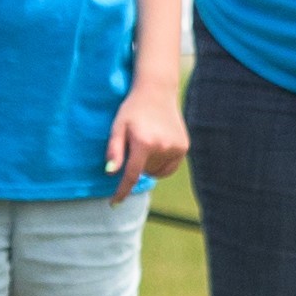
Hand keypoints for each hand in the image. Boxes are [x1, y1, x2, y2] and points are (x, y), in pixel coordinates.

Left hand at [106, 83, 189, 200]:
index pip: (131, 175)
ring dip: (149, 165)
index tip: (114, 203)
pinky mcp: (184, 147)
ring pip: (157, 172)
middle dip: (136, 164)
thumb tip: (111, 173)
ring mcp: (176, 148)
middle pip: (144, 172)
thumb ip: (114, 150)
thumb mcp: (118, 127)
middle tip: (135, 143)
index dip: (122, 191)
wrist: (157, 91)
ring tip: (147, 143)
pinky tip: (158, 147)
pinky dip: (161, 164)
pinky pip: (169, 168)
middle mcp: (162, 146)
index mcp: (144, 142)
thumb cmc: (133, 109)